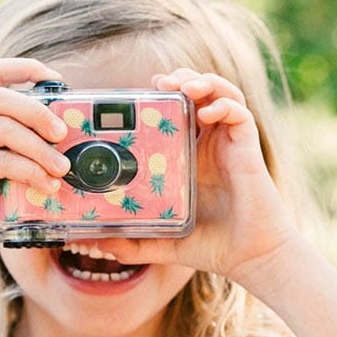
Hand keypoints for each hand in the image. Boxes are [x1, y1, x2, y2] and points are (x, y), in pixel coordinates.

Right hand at [0, 58, 72, 238]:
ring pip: (7, 130)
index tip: (58, 80)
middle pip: (4, 99)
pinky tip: (45, 184)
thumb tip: (51, 132)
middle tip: (63, 133)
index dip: (29, 69)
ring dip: (41, 149)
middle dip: (40, 115)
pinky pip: (3, 161)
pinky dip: (30, 172)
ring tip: (61, 167)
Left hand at [88, 69, 297, 282]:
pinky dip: (224, 104)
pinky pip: (240, 113)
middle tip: (160, 82)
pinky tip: (206, 114)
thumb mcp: (160, 243)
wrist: (248, 258)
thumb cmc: (210, 246)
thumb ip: (128, 243)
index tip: (141, 94)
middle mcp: (210, 145)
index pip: (176, 114)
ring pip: (221, 94)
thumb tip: (88, 242)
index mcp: (189, 157)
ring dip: (204, 82)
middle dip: (181, 79)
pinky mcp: (248, 148)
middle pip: (199, 94)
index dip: (161, 97)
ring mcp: (229, 144)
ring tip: (185, 86)